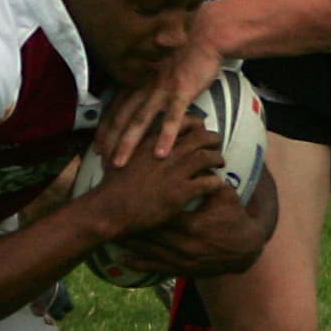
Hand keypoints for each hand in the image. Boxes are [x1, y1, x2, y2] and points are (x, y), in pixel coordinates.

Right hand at [89, 117, 222, 236]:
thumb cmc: (111, 186)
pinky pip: (208, 183)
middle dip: (213, 139)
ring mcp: (175, 172)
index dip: (196, 124)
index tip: (200, 128)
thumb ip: (135, 146)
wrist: (110, 208)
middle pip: (200, 137)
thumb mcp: (121, 156)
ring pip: (208, 157)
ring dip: (218, 159)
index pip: (182, 122)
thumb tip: (139, 145)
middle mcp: (167, 152)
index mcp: (153, 140)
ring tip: (220, 162)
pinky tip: (217, 185)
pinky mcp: (181, 192)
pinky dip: (216, 182)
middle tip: (217, 143)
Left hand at [98, 22, 225, 168]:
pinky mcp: (182, 91)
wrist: (204, 34)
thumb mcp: (157, 67)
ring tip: (120, 163)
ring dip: (128, 143)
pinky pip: (172, 117)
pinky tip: (160, 153)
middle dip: (110, 141)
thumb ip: (145, 83)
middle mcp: (144, 86)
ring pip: (140, 120)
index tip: (97, 147)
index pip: (115, 108)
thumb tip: (139, 102)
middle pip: (122, 117)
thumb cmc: (183, 51)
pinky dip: (165, 136)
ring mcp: (162, 89)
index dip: (104, 129)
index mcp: (138, 81)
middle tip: (102, 162)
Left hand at [121, 177, 272, 278]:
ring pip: (149, 252)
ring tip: (110, 235)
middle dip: (130, 226)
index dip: (142, 207)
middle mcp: (183, 245)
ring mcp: (182, 260)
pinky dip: (140, 264)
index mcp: (192, 225)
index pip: (161, 214)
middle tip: (110, 217)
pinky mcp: (182, 270)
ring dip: (130, 245)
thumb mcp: (225, 197)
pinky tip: (123, 260)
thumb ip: (208, 181)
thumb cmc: (234, 219)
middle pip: (149, 234)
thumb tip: (195, 160)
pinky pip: (157, 268)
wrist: (245, 250)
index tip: (125, 199)